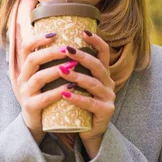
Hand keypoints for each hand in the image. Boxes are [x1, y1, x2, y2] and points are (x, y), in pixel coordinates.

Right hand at [16, 33, 71, 143]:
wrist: (36, 123)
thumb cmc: (45, 95)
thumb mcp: (44, 77)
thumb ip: (51, 62)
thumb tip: (68, 41)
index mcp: (25, 69)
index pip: (26, 48)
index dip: (38, 39)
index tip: (55, 33)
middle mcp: (22, 79)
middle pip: (32, 60)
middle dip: (51, 53)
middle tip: (68, 49)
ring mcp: (25, 93)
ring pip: (38, 77)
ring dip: (56, 70)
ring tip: (72, 65)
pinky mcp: (31, 107)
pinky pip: (44, 98)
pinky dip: (58, 91)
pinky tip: (71, 87)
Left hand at [56, 30, 114, 157]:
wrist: (87, 131)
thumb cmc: (78, 103)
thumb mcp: (77, 83)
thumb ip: (71, 68)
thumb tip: (52, 46)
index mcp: (102, 73)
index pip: (103, 52)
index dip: (96, 41)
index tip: (83, 31)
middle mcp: (108, 82)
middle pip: (97, 65)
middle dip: (82, 56)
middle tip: (66, 49)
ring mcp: (108, 97)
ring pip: (93, 83)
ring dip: (76, 76)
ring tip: (61, 70)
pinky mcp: (105, 111)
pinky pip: (90, 103)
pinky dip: (77, 98)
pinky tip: (65, 94)